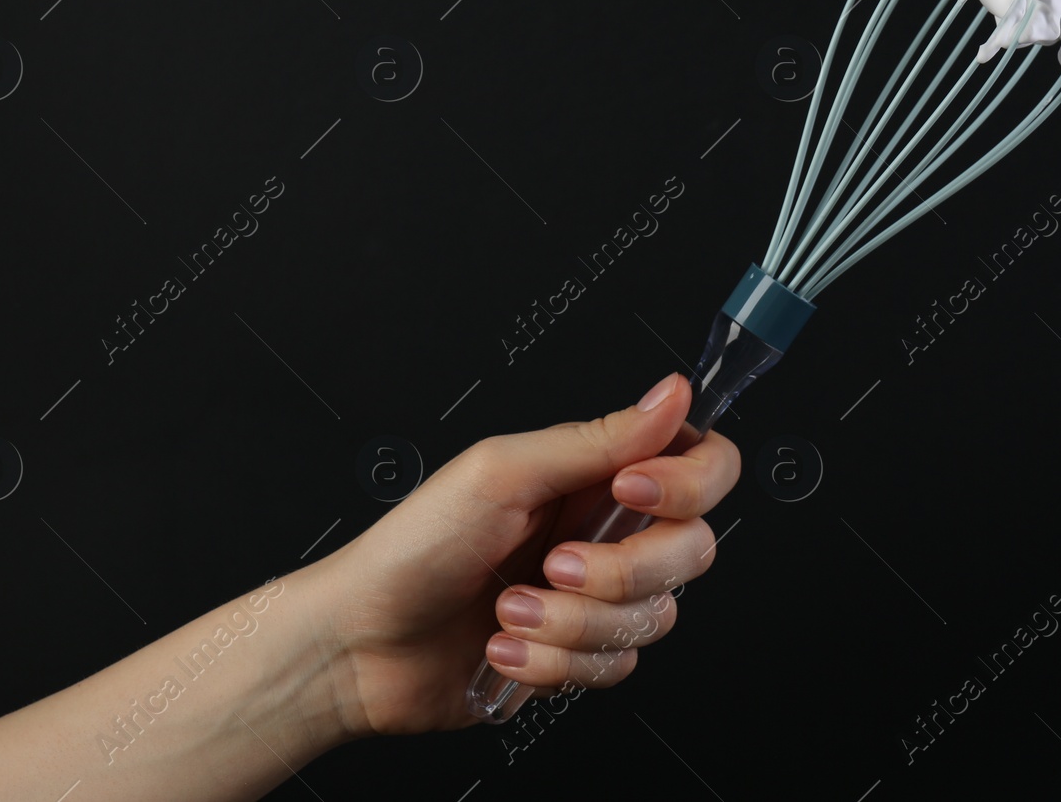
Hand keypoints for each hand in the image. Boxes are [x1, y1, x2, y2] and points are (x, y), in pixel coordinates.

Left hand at [314, 371, 740, 737]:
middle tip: (552, 565)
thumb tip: (673, 393)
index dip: (689, 483)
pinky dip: (554, 663)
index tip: (633, 490)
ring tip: (506, 611)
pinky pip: (616, 668)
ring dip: (573, 624)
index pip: (701, 464)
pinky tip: (502, 648)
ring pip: (654, 618)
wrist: (359, 644)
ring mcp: (595, 599)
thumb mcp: (502, 474)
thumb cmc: (412, 546)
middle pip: (692, 550)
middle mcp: (604, 533)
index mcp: (592, 475)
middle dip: (620, 570)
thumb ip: (597, 440)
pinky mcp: (578, 656)